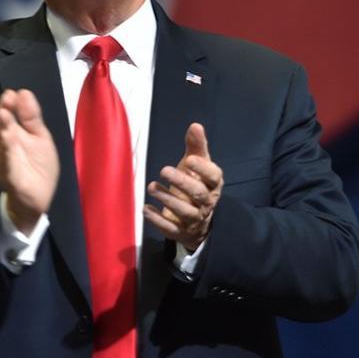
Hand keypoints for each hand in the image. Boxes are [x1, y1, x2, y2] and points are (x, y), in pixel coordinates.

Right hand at [0, 89, 57, 234]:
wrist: (39, 196)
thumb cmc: (38, 164)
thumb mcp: (40, 136)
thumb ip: (31, 116)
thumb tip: (23, 92)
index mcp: (10, 132)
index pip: (4, 114)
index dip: (7, 104)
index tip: (11, 94)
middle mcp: (1, 145)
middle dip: (1, 114)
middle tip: (6, 102)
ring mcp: (2, 160)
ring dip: (1, 130)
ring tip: (4, 116)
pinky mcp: (8, 176)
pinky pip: (5, 163)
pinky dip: (6, 152)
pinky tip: (7, 140)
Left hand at [144, 123, 222, 252]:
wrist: (196, 221)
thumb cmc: (195, 183)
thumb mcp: (196, 165)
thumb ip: (196, 147)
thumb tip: (195, 126)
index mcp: (213, 184)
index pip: (214, 177)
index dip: (203, 169)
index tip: (189, 159)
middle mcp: (207, 203)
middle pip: (198, 194)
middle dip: (181, 182)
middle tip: (163, 170)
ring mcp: (194, 219)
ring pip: (185, 212)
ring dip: (168, 199)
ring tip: (151, 186)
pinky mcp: (181, 231)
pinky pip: (170, 228)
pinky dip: (157, 219)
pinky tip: (145, 209)